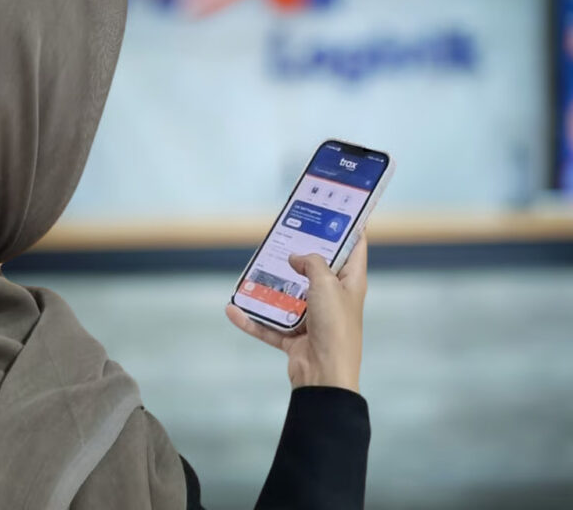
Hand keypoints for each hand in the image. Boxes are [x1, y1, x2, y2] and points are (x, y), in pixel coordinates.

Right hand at [226, 234, 367, 392]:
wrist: (325, 377)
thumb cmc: (335, 326)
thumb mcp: (326, 284)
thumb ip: (312, 263)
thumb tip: (296, 258)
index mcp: (350, 283)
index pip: (355, 248)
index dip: (349, 228)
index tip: (335, 211)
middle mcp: (333, 298)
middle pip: (317, 270)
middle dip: (300, 254)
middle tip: (283, 235)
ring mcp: (314, 319)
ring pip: (290, 297)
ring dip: (271, 288)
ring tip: (253, 270)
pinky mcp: (296, 337)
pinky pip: (271, 325)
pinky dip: (253, 319)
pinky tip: (233, 309)